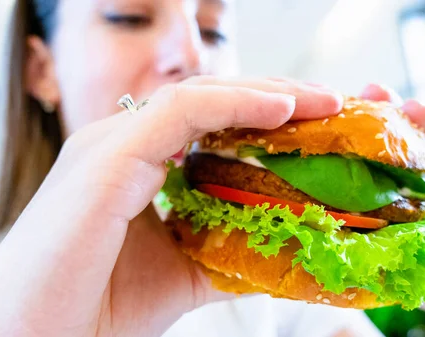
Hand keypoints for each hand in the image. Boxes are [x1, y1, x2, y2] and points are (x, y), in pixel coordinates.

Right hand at [0, 77, 341, 336]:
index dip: (266, 115)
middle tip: (331, 103)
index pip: (211, 120)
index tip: (318, 124)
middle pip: (212, 99)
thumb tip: (283, 248)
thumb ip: (225, 251)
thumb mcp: (183, 274)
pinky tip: (283, 108)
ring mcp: (112, 143)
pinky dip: (236, 104)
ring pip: (202, 94)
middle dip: (276, 95)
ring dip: (267, 92)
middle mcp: (122, 141)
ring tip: (322, 101)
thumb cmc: (94, 307)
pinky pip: (184, 111)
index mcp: (136, 162)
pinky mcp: (109, 156)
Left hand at [362, 77, 424, 335]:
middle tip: (372, 95)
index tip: (339, 118)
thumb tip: (330, 233)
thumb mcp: (412, 268)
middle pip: (405, 140)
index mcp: (400, 202)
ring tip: (412, 107)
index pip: (374, 164)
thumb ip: (381, 248)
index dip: (359, 140)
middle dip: (388, 116)